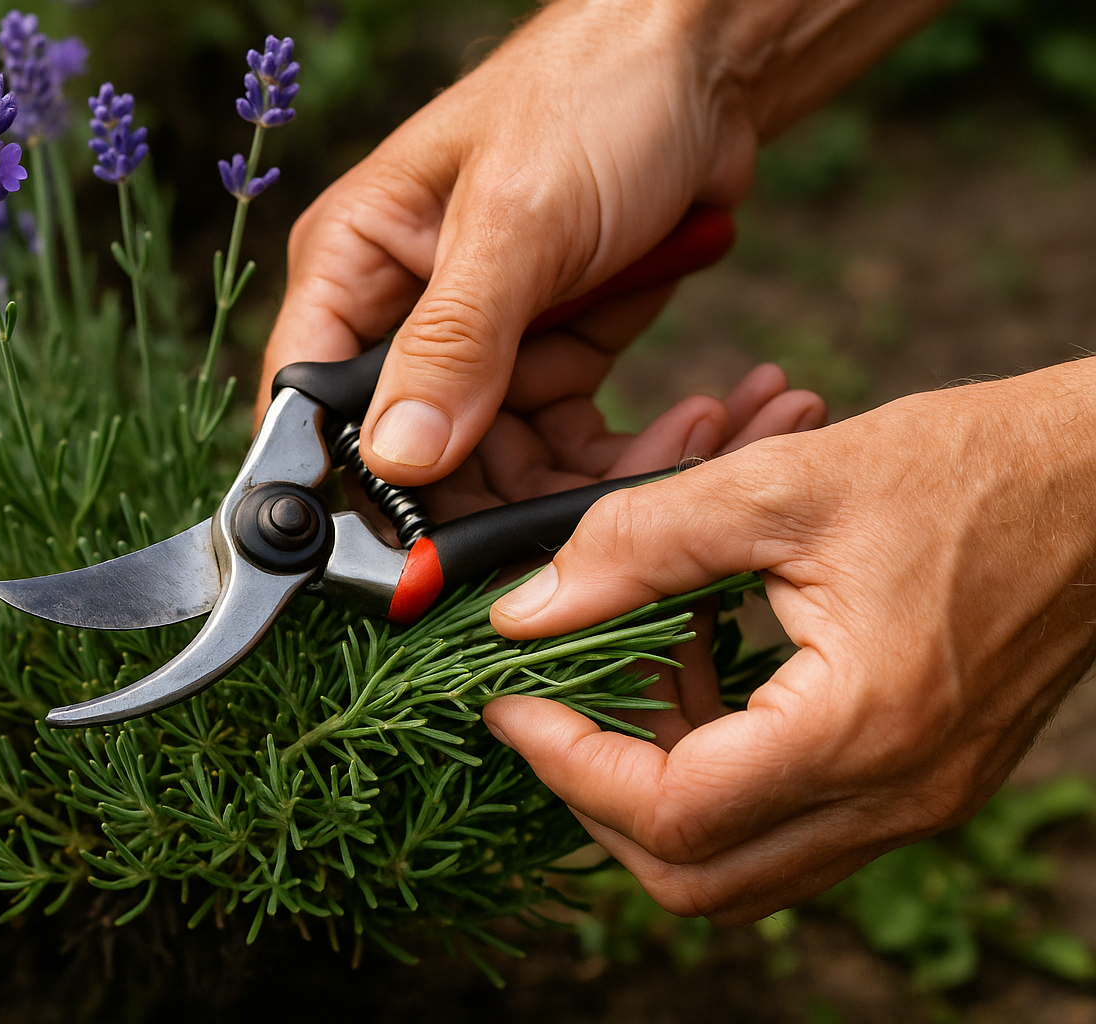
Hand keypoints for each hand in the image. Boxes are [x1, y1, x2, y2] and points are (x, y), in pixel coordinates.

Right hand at [257, 0, 943, 487]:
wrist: (708, 63)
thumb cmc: (590, 97)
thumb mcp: (516, 217)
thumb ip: (454, 342)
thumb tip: (398, 461)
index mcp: (354, 269)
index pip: (314, 406)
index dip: (351, 491)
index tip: (412, 559)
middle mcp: (405, 318)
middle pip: (417, 461)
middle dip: (500, 503)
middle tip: (580, 535)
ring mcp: (482, 344)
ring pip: (504, 468)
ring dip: (590, 481)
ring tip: (695, 442)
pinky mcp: (554, 355)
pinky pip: (573, 442)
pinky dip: (632, 452)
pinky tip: (704, 419)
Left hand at [483, 361, 1095, 923]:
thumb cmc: (967, 467)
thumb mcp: (782, 485)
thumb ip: (638, 544)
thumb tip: (526, 612)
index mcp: (863, 728)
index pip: (672, 814)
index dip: (566, 763)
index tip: (506, 702)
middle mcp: (896, 796)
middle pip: (697, 877)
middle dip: (597, 798)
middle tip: (552, 705)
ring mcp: (916, 801)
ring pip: (742, 862)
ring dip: (656, 782)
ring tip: (631, 666)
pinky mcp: (923, 781)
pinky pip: (791, 819)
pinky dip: (719, 766)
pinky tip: (701, 661)